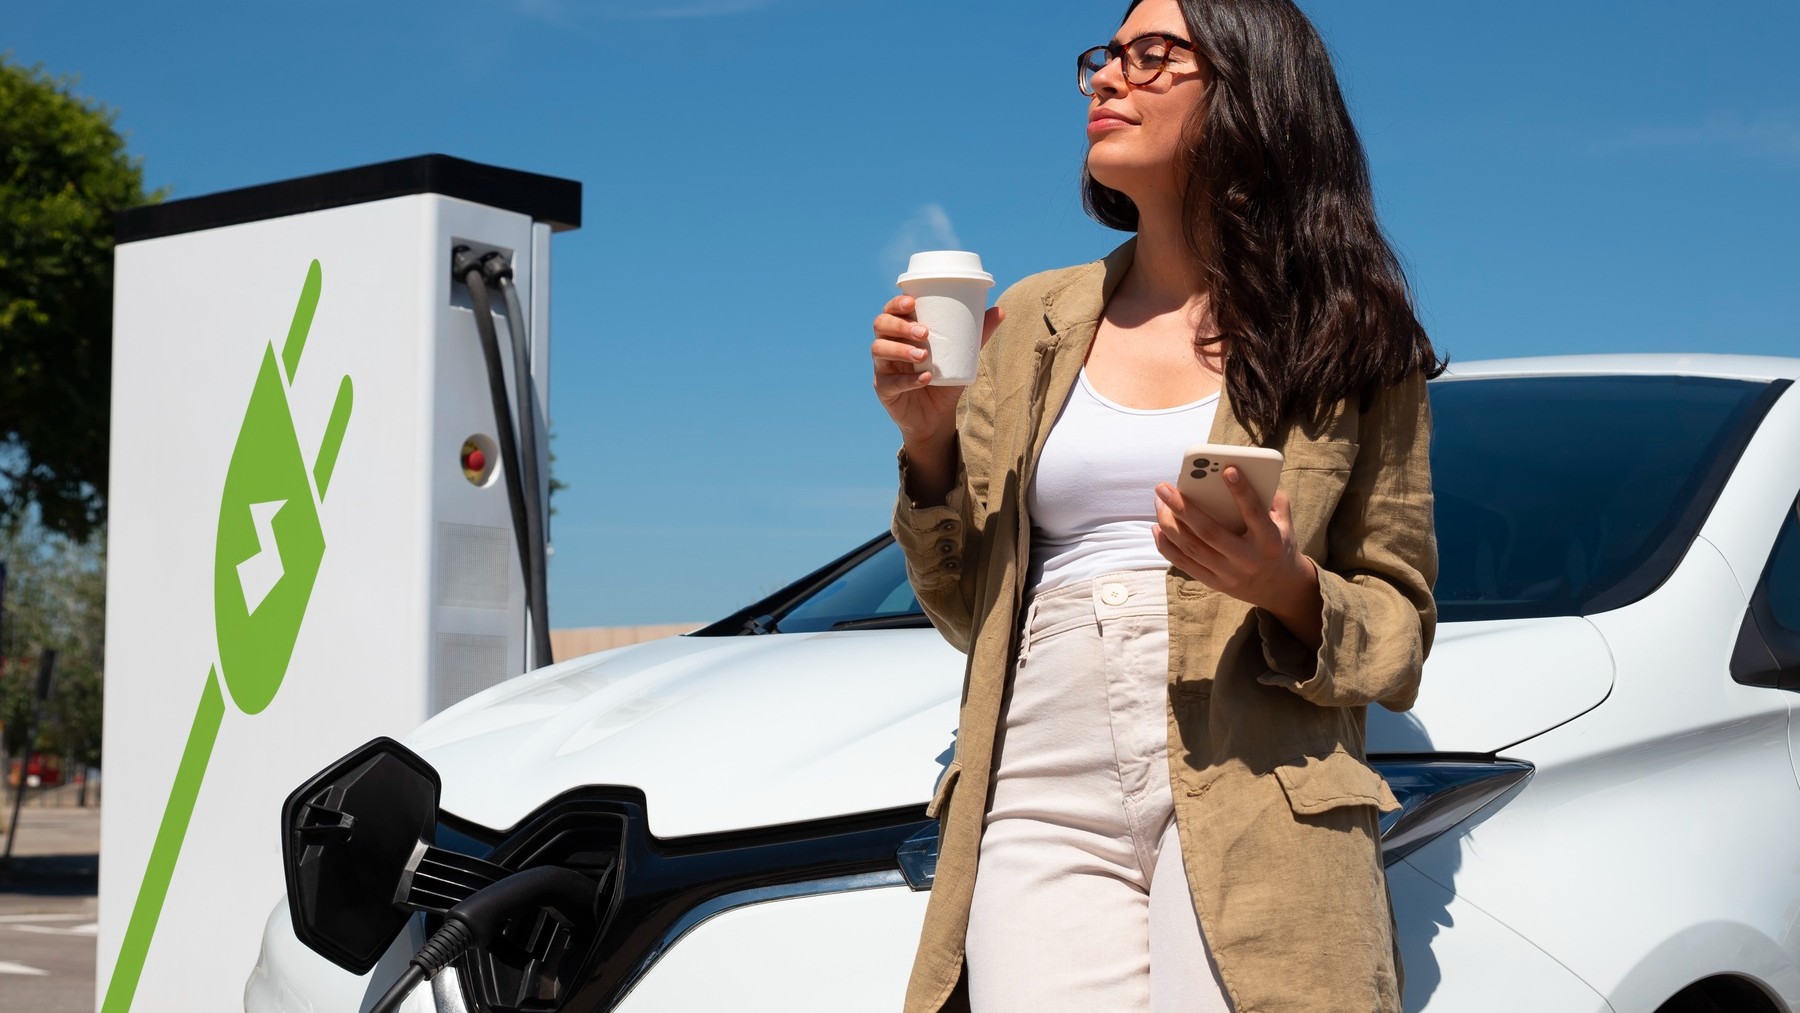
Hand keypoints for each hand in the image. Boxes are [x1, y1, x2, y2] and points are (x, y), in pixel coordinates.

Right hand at [870, 294, 1003, 446]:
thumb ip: (977, 335)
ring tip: (924, 355)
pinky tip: (925, 378)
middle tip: (924, 332)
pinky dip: (908, 380)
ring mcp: (883, 368)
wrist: (937, 416)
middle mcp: (888, 346)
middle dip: (900, 325)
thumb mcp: (962, 356)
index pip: (891, 310)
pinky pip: (890, 382)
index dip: (896, 303)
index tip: (912, 302)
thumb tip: (1000, 310)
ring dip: (901, 349)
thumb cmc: (945, 379)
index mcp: (902, 332)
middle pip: (881, 325)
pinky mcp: (883, 390)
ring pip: (879, 350)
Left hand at [1151, 467, 1323, 646]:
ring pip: (1191, 548)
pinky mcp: (1215, 583)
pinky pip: (1184, 564)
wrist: (1280, 588)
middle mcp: (1248, 559)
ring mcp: (1229, 574)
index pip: (1254, 513)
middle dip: (1183, 508)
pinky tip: (1157, 527)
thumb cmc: (1278, 544)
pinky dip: (1166, 545)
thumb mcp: (1285, 523)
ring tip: (1159, 502)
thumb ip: (1272, 499)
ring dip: (1169, 523)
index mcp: (1269, 540)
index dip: (1241, 491)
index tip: (1227, 469)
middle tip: (1164, 487)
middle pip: (1209, 532)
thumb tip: (1249, 472)